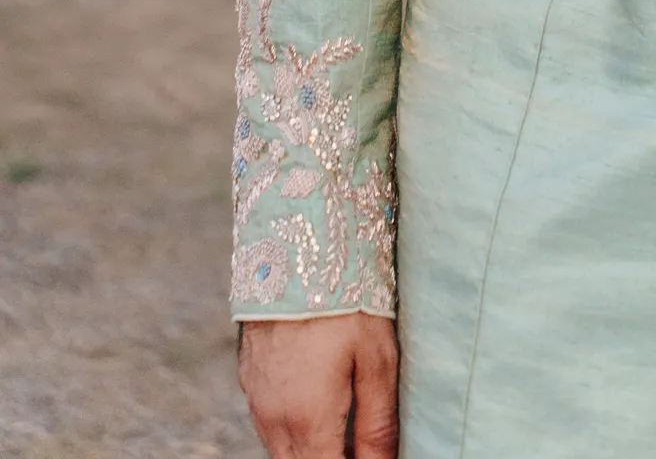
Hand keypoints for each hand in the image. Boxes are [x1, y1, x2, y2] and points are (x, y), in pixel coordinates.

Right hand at [238, 313, 398, 457]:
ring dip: (311, 448)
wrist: (297, 245)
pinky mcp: (249, 378)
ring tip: (345, 419)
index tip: (372, 455)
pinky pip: (270, 423)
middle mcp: (273, 418)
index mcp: (308, 419)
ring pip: (282, 450)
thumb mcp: (378, 360)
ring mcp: (256, 399)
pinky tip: (321, 401)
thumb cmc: (346, 298)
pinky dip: (295, 428)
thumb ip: (378, 424)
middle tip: (360, 442)